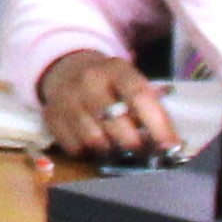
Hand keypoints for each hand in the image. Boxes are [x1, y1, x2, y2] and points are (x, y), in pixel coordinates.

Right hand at [35, 53, 179, 162]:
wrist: (66, 69)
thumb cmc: (109, 83)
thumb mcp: (129, 81)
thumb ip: (148, 106)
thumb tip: (169, 143)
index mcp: (115, 69)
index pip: (140, 96)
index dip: (158, 125)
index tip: (171, 146)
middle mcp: (88, 81)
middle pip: (116, 122)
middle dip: (134, 144)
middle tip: (142, 151)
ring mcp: (66, 99)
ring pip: (94, 139)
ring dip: (110, 150)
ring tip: (117, 147)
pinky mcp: (51, 117)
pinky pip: (74, 147)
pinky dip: (89, 152)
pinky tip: (94, 144)